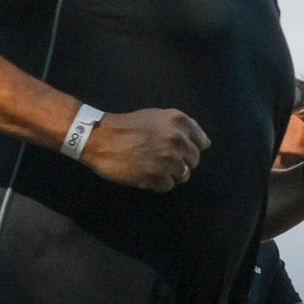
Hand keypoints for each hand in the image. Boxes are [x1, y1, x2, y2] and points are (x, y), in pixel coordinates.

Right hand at [81, 108, 207, 191]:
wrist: (99, 137)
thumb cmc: (128, 126)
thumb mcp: (157, 117)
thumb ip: (180, 128)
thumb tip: (204, 144)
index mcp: (179, 122)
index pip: (202, 143)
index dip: (190, 148)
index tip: (178, 150)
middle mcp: (177, 140)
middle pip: (193, 161)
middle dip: (180, 162)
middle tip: (160, 158)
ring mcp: (168, 159)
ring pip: (183, 175)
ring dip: (169, 174)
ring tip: (151, 166)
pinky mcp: (157, 176)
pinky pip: (168, 186)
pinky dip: (157, 183)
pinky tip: (145, 173)